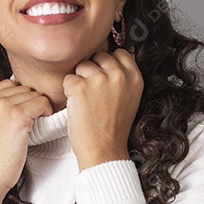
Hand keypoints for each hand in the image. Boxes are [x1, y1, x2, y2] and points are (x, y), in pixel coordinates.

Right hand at [0, 79, 53, 203]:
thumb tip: (18, 95)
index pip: (9, 84)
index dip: (20, 98)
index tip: (22, 112)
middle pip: (22, 88)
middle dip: (29, 102)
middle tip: (30, 120)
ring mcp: (2, 106)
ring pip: (33, 94)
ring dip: (38, 108)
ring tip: (33, 124)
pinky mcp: (17, 116)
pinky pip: (41, 103)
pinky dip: (46, 112)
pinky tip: (40, 124)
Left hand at [62, 48, 142, 171]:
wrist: (104, 150)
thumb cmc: (113, 127)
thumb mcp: (129, 98)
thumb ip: (124, 76)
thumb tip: (114, 56)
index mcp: (134, 77)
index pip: (119, 53)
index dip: (108, 64)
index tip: (105, 77)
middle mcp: (119, 75)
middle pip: (99, 56)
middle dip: (93, 71)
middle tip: (95, 94)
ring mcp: (99, 80)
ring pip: (82, 65)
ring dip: (80, 80)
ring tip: (87, 101)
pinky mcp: (81, 87)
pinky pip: (68, 79)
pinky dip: (69, 91)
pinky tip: (78, 105)